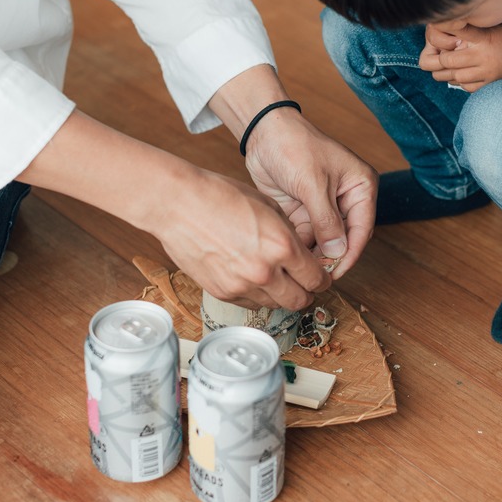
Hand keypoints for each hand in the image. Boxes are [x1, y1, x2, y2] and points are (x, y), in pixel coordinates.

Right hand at [18, 110, 336, 310]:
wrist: (178, 204)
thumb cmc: (220, 195)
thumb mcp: (268, 206)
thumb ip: (289, 232)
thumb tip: (302, 251)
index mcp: (282, 246)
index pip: (317, 278)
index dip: (323, 279)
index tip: (321, 276)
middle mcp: (265, 271)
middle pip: (300, 300)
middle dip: (307, 292)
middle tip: (304, 284)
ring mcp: (241, 285)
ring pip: (276, 305)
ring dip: (281, 296)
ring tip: (278, 281)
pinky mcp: (222, 292)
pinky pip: (249, 303)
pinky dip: (256, 295)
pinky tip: (253, 280)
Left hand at [243, 108, 376, 281]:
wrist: (263, 132)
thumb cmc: (294, 145)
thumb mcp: (313, 183)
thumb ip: (327, 220)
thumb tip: (338, 252)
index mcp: (360, 186)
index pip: (361, 228)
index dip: (349, 253)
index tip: (335, 273)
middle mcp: (345, 198)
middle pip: (343, 237)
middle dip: (330, 257)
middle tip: (315, 276)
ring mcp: (323, 205)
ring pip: (323, 240)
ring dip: (312, 254)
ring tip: (298, 268)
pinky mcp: (303, 209)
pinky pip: (306, 235)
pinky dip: (299, 245)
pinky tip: (289, 255)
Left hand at [418, 22, 501, 90]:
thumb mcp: (495, 23)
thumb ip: (472, 26)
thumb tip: (444, 24)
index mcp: (484, 37)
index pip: (454, 32)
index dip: (441, 30)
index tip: (437, 29)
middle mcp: (483, 56)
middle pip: (447, 60)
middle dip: (441, 56)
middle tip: (443, 51)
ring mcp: (487, 73)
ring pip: (454, 77)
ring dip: (449, 70)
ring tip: (453, 62)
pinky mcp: (490, 84)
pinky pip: (465, 87)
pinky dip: (460, 81)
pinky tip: (464, 71)